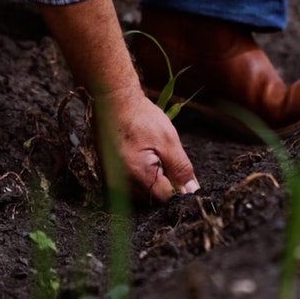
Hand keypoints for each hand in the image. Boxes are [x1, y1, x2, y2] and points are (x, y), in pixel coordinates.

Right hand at [36, 0, 198, 202]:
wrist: (112, 100)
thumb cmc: (141, 117)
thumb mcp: (168, 140)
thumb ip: (181, 169)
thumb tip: (192, 192)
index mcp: (137, 176)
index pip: (166, 198)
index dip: (177, 186)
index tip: (178, 169)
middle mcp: (120, 184)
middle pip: (152, 198)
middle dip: (163, 181)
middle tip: (162, 154)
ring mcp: (111, 180)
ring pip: (141, 192)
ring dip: (151, 178)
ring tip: (149, 151)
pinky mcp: (107, 174)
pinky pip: (129, 183)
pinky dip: (139, 173)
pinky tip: (140, 153)